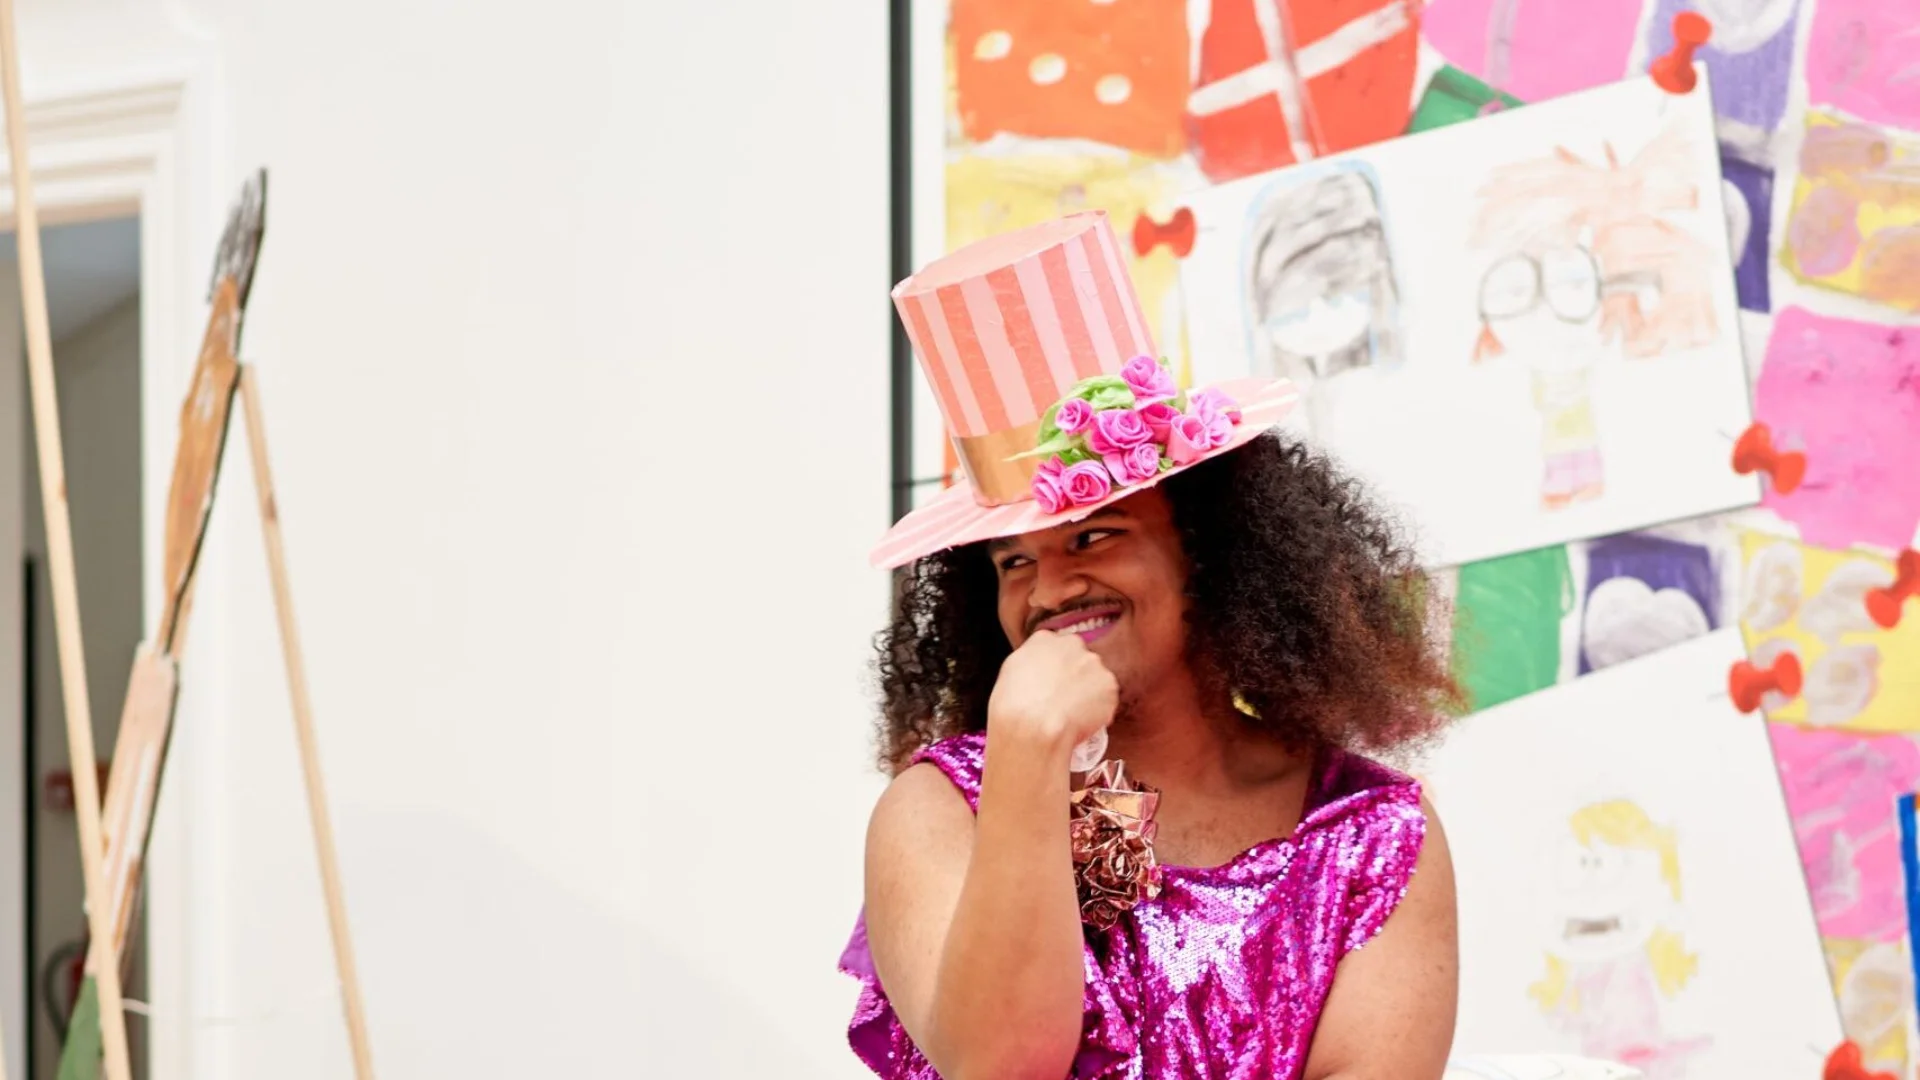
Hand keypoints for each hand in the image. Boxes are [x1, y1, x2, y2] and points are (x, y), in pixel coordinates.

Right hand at [986, 630, 1117, 757]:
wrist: (1032, 727)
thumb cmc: (1013, 705)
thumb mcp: (1010, 672)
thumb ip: (1031, 662)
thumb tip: (1041, 670)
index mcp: (1045, 639)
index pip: (1057, 647)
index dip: (1057, 668)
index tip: (1053, 684)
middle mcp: (1072, 644)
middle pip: (1079, 659)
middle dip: (1076, 676)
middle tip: (1065, 700)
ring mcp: (1094, 664)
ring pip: (1096, 678)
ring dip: (1090, 693)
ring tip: (1073, 715)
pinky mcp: (1110, 687)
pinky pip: (1106, 699)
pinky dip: (1099, 711)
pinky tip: (1082, 723)